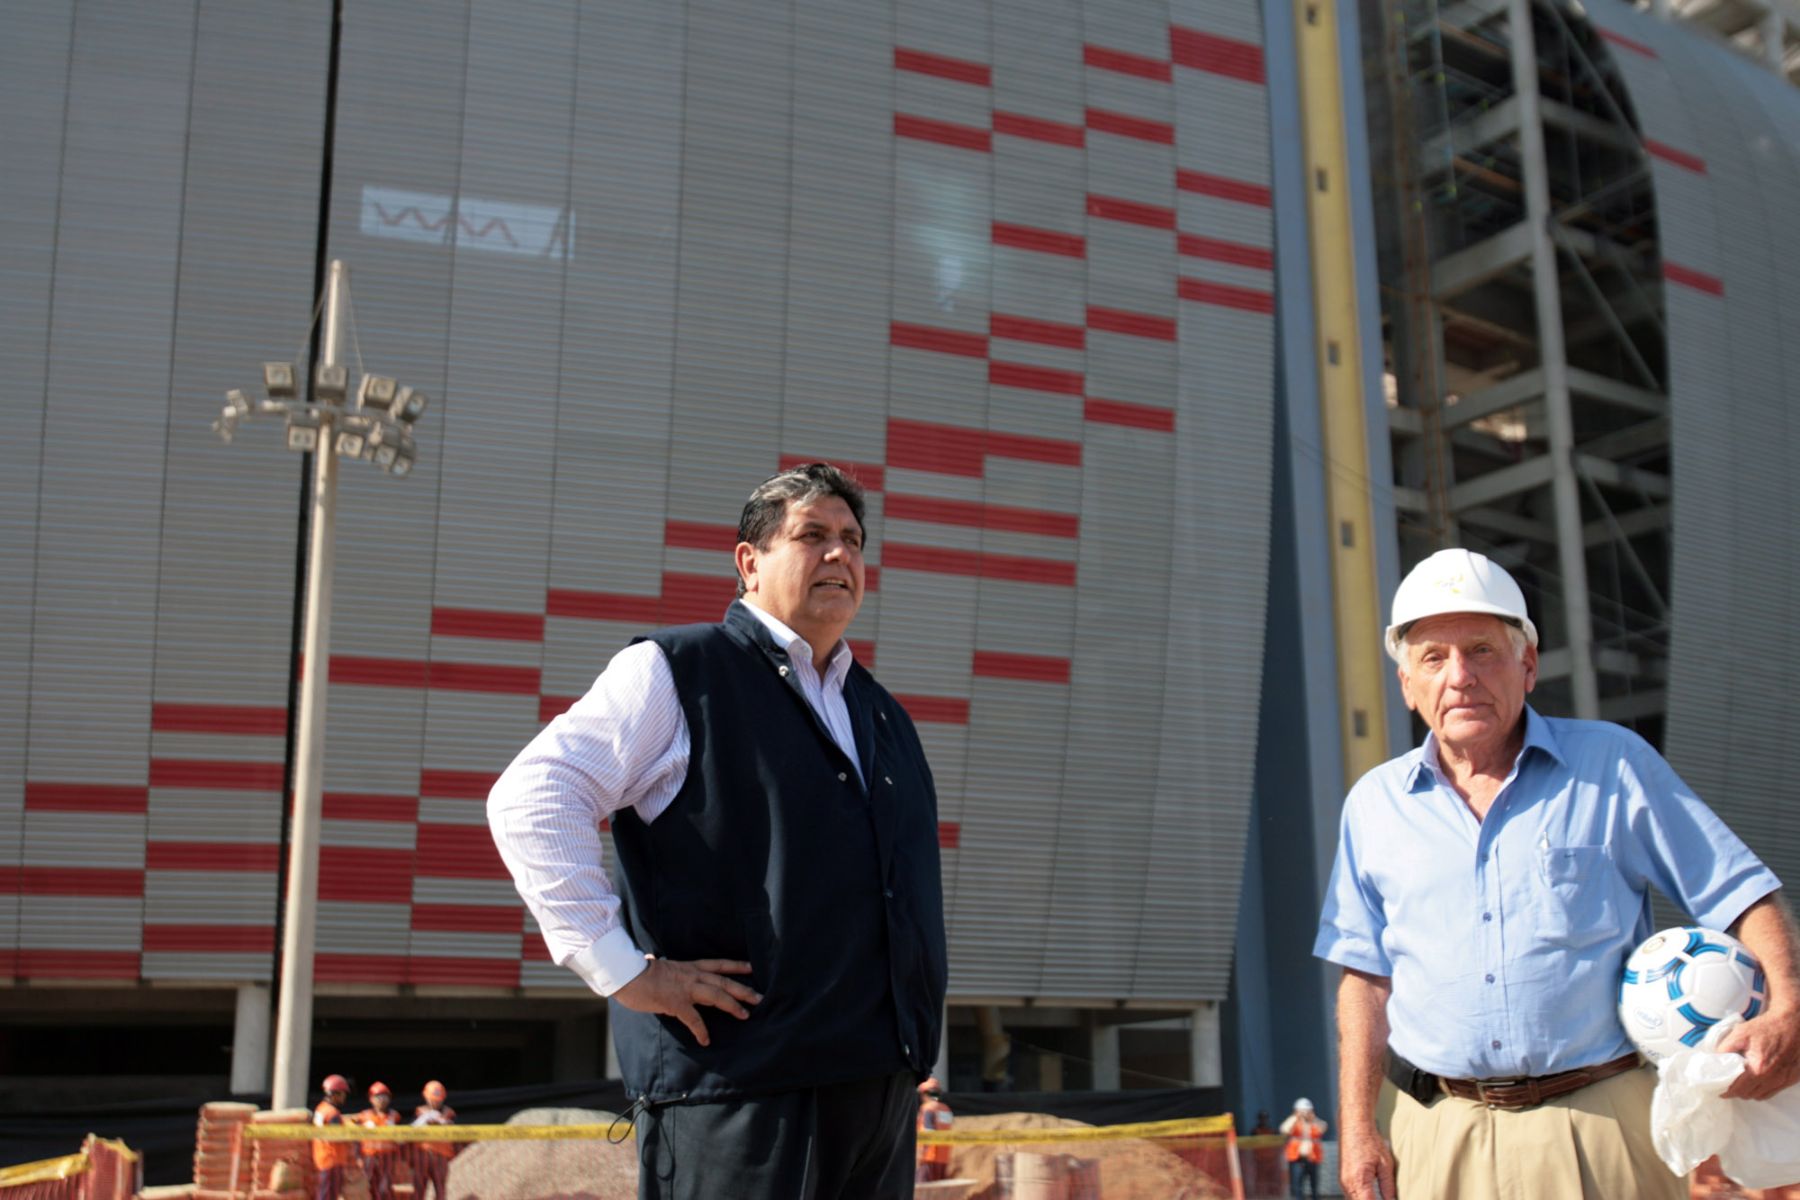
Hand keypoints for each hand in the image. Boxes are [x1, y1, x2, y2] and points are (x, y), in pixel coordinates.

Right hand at [611, 956, 760, 1046]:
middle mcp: (692, 975)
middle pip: (724, 981)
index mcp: (690, 967)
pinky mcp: (676, 1002)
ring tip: (745, 1015)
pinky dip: (701, 1030)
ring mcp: (686, 988)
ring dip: (733, 1005)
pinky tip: (706, 1040)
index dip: (736, 966)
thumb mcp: (666, 969)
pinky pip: (694, 1019)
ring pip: (717, 995)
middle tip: (760, 998)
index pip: (719, 964)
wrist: (628, 974)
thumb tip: (681, 982)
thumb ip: (677, 976)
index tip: (752, 967)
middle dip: (743, 990)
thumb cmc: (642, 972)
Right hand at [1339, 1122, 1396, 1199]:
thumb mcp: (1385, 1164)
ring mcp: (1343, 1182)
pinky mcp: (1343, 1179)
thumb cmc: (1369, 1141)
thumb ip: (1388, 1187)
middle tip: (1386, 1198)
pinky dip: (1360, 1199)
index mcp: (1359, 1180)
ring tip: (1377, 1196)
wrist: (1354, 1125)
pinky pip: (1350, 1196)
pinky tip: (1370, 1197)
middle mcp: (1347, 1184)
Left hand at [1718, 1007, 1799, 1099]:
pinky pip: (1772, 1092)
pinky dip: (1761, 1090)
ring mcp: (1783, 1081)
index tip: (1718, 1089)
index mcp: (1758, 1069)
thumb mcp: (1740, 1033)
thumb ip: (1725, 1048)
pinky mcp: (1790, 1079)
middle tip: (1727, 1084)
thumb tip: (1714, 1060)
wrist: (1791, 1025)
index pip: (1738, 1089)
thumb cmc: (1766, 1028)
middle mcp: (1772, 1079)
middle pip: (1748, 1095)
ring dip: (1748, 1092)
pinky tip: (1755, 1081)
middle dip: (1735, 1092)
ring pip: (1760, 1096)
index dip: (1726, 1091)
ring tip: (1740, 1083)